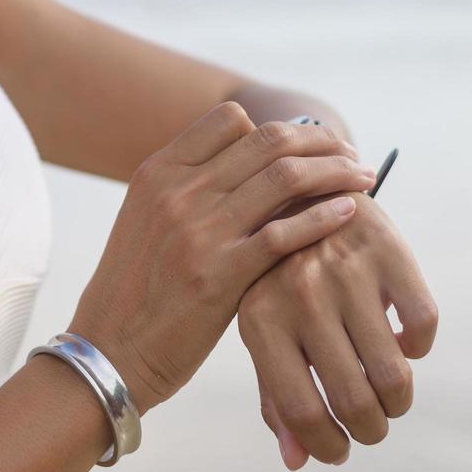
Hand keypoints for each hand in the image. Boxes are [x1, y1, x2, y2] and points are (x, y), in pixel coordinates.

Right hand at [67, 106, 377, 416]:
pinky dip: (324, 216)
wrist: (109, 352)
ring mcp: (197, 230)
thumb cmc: (135, 292)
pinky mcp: (218, 274)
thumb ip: (188, 191)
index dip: (277, 128)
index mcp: (158, 172)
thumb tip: (243, 169)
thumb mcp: (147, 222)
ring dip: (335, 171)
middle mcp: (177, 191)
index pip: (230, 119)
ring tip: (362, 179)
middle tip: (350, 157)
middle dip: (321, 142)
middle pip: (267, 140)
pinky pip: (285, 231)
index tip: (307, 146)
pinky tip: (349, 214)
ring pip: (284, 177)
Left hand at [237, 191, 437, 468]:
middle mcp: (300, 295)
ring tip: (391, 398)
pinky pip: (423, 326)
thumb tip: (298, 461)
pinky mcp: (388, 249)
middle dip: (371, 430)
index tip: (340, 452)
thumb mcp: (262, 325)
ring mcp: (345, 271)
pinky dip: (419, 348)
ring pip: (395, 374)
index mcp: (260, 318)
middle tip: (373, 428)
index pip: (300, 410)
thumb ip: (275, 392)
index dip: (326, 445)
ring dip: (399, 401)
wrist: (298, 184)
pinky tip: (402, 342)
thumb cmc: (275, 273)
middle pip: (354, 400)